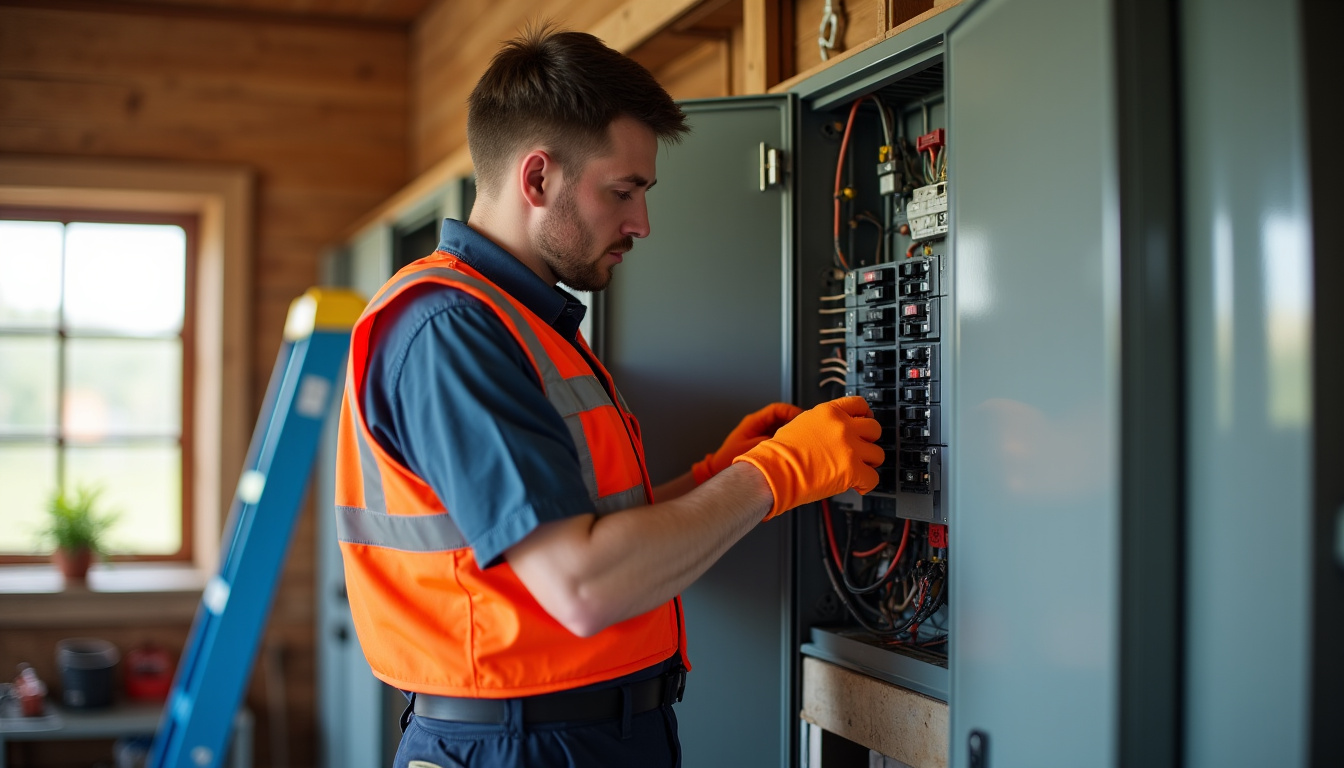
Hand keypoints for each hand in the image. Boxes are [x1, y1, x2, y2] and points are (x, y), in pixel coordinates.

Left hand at [692, 402, 803, 483]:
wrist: (717, 471)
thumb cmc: (729, 461)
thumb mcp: (754, 450)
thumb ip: (773, 443)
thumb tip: (790, 440)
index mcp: (754, 422)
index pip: (777, 409)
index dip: (792, 412)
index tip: (802, 419)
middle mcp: (758, 426)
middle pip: (782, 418)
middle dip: (795, 423)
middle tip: (806, 431)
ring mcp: (761, 435)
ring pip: (782, 428)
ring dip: (791, 434)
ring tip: (801, 441)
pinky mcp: (763, 445)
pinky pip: (779, 440)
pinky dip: (787, 443)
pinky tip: (793, 450)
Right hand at [731, 396, 883, 519]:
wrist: (775, 471)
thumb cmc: (780, 453)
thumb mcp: (801, 423)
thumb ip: (822, 423)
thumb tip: (830, 430)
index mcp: (830, 412)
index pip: (859, 404)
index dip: (865, 415)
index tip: (865, 421)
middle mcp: (843, 427)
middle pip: (874, 428)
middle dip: (868, 441)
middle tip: (860, 450)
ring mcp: (850, 448)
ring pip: (878, 454)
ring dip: (869, 463)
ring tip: (858, 470)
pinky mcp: (853, 470)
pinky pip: (873, 479)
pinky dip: (866, 484)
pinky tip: (857, 485)